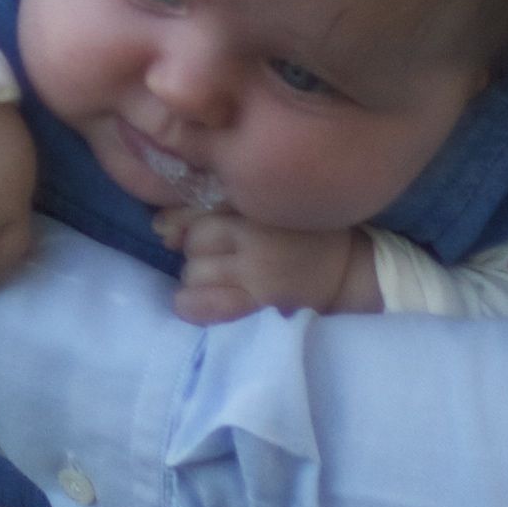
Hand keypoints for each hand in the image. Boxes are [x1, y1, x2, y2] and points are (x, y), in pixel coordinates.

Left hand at [165, 206, 376, 320]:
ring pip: (195, 273)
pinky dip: (193, 305)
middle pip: (192, 242)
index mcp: (254, 200)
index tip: (178, 230)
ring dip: (197, 277)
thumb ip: (215, 203)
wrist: (348, 267)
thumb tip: (160, 226)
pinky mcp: (264, 301)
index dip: (178, 222)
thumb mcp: (263, 202)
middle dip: (193, 250)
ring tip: (220, 276)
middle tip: (215, 254)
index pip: (193, 208)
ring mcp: (259, 269)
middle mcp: (254, 231)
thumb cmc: (299, 230)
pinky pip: (212, 305)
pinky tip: (188, 303)